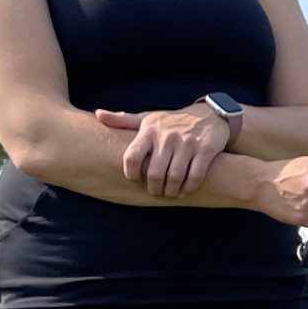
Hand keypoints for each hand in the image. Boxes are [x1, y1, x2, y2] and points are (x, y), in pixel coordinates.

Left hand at [97, 106, 229, 197]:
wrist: (209, 115)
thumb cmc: (172, 122)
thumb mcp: (148, 118)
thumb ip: (124, 120)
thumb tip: (98, 114)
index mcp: (149, 130)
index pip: (132, 157)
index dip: (131, 175)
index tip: (135, 180)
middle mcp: (167, 136)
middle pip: (154, 173)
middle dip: (154, 188)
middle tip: (155, 192)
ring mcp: (187, 143)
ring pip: (175, 177)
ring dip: (171, 191)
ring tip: (169, 194)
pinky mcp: (206, 150)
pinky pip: (195, 176)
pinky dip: (189, 188)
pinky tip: (184, 190)